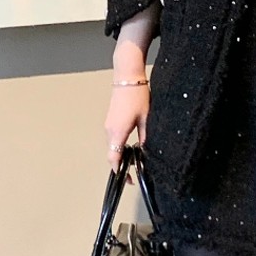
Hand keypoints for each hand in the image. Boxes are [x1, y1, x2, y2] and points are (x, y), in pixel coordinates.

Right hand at [104, 40, 149, 182]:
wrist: (127, 76)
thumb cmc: (137, 95)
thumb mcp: (146, 118)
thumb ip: (145, 137)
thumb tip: (145, 151)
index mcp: (118, 132)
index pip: (114, 159)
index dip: (120, 172)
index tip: (129, 180)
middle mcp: (110, 130)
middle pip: (112, 154)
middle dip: (121, 164)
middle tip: (134, 171)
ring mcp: (109, 124)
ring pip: (112, 145)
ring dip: (120, 153)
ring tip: (134, 158)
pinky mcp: (110, 119)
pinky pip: (113, 137)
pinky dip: (119, 144)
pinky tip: (130, 143)